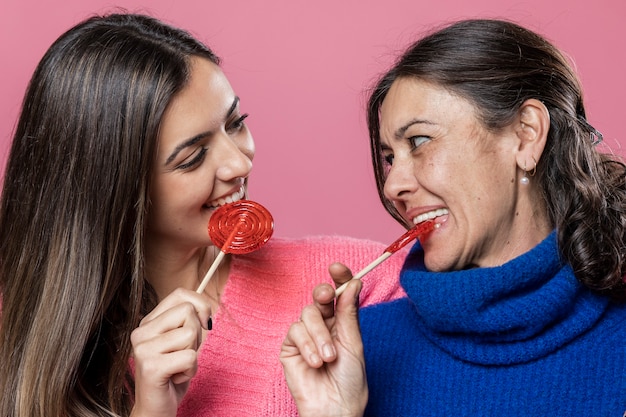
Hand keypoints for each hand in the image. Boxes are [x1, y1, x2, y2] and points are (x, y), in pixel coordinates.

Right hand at [130, 288, 210, 416]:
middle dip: (197, 335)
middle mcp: (141, 332)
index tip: (204, 323)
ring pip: (190, 333)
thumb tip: (207, 307)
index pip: (180, 294)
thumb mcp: (182, 342)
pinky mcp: (150, 366)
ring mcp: (143, 349)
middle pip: (188, 311)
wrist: (155, 410)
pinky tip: (176, 378)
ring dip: (194, 355)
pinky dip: (191, 370)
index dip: (200, 305)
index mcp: (148, 322)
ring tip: (179, 367)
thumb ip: (189, 321)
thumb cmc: (173, 375)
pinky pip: (190, 357)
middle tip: (184, 354)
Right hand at [280, 263, 366, 416]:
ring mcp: (306, 335)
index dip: (339, 278)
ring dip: (319, 335)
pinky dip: (306, 345)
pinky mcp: (290, 347)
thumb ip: (349, 313)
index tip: (337, 268)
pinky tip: (315, 362)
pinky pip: (294, 331)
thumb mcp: (353, 343)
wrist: (334, 408)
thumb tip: (354, 283)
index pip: (340, 293)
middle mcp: (324, 325)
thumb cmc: (349, 381)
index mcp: (342, 322)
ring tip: (328, 358)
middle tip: (327, 297)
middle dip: (323, 294)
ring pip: (307, 314)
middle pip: (320, 297)